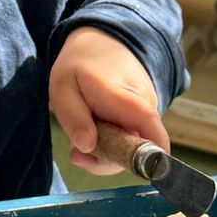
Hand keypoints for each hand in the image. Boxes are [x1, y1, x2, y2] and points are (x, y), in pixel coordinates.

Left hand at [49, 27, 167, 174]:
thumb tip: (88, 147)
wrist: (100, 39)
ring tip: (80, 134)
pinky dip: (111, 141)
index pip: (153, 134)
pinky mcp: (142, 116)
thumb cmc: (79, 64)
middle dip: (107, 161)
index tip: (141, 176)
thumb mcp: (63, 88)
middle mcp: (145, 108)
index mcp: (127, 100)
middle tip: (76, 154)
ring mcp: (146, 112)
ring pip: (132, 146)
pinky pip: (130, 138)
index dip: (154, 160)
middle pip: (137, 151)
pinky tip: (94, 129)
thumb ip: (74, 118)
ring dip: (106, 151)